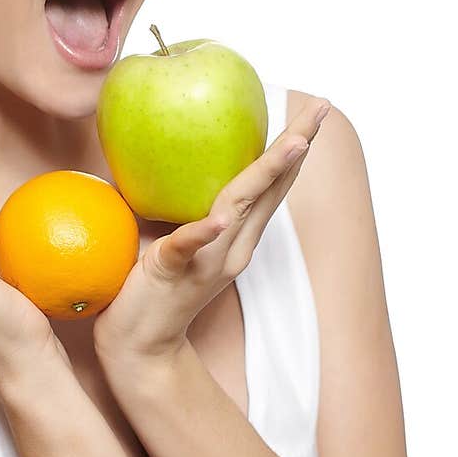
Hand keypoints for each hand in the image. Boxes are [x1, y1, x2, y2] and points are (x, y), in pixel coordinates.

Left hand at [93, 96, 330, 365]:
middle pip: (269, 189)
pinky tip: (218, 218)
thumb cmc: (145, 286)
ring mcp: (208, 261)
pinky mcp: (174, 273)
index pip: (269, 185)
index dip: (292, 148)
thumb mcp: (169, 235)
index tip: (314, 112)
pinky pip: (189, 248)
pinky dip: (204, 232)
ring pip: (242, 209)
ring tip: (293, 143)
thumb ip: (178, 203)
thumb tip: (158, 146)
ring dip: (268, 175)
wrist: (137, 348)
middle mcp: (233, 247)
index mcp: (234, 237)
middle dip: (296, 146)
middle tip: (320, 108)